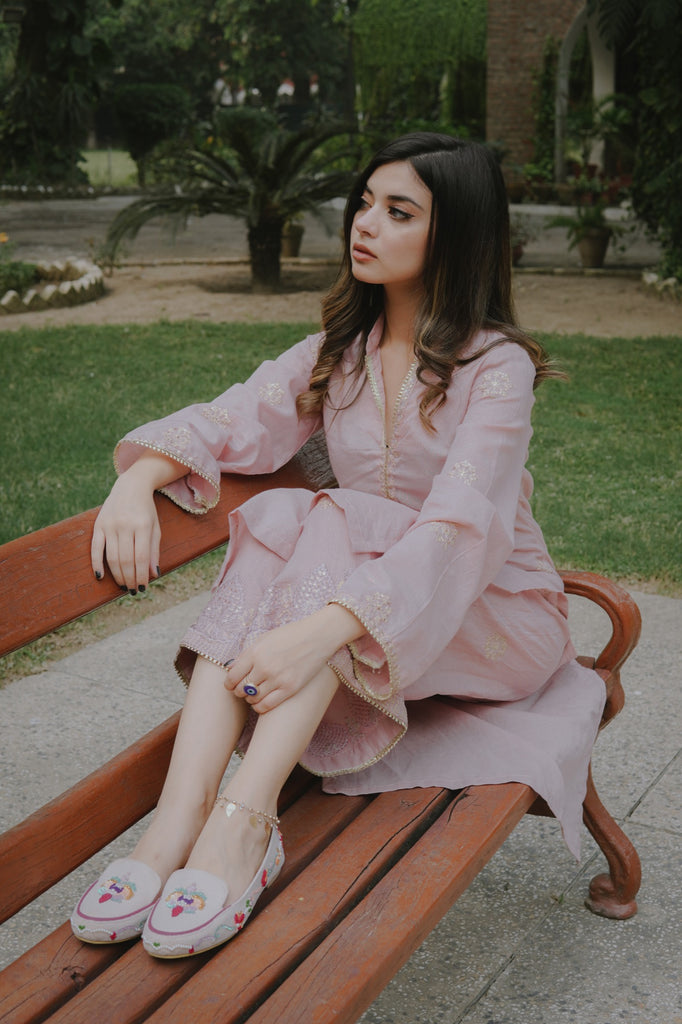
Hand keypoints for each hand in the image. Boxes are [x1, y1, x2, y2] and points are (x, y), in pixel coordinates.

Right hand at [91, 452, 183, 590]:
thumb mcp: (155, 528)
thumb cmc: (146, 510)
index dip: (141, 575)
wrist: (131, 486)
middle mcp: (125, 525)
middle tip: (132, 590)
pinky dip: (96, 563)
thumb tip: (153, 574)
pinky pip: (95, 548)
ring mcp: (110, 525)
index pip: (141, 557)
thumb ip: (154, 551)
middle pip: (125, 560)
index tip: (143, 588)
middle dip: (129, 578)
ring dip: (117, 575)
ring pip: (111, 557)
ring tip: (122, 585)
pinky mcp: (98, 524)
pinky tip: (100, 576)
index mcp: (142, 526)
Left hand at [225, 604, 364, 713]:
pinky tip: (262, 702)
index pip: (232, 676)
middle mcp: (264, 667)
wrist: (317, 636)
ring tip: (256, 693)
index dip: (229, 683)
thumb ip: (247, 654)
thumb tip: (232, 670)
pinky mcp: (290, 688)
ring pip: (252, 699)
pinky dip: (260, 707)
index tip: (232, 684)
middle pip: (241, 689)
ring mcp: (277, 679)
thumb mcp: (264, 639)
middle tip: (245, 688)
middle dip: (240, 690)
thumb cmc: (290, 635)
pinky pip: (266, 706)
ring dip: (251, 698)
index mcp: (255, 652)